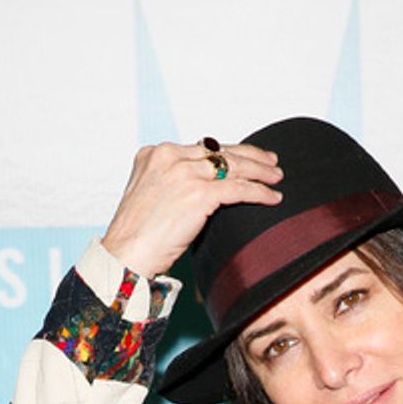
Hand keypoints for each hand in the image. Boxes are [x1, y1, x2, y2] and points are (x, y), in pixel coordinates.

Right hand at [101, 140, 282, 280]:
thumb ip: (170, 184)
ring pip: (232, 166)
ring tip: (277, 177)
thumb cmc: (137, 237)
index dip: (227, 152)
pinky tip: (273, 197)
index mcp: (155, 153)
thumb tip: (198, 190)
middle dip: (250, 155)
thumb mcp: (149, 196)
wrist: (125, 255)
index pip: (200, 148)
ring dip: (260, 171)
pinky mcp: (197, 194)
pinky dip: (259, 193)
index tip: (245, 156)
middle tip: (271, 160)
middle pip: (219, 151)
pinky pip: (237, 189)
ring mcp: (183, 174)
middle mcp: (169, 156)